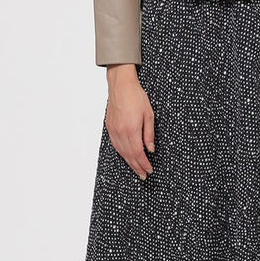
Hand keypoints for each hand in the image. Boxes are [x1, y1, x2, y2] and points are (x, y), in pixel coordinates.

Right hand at [104, 64, 154, 178]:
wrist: (121, 85)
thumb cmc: (136, 96)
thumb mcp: (149, 115)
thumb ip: (149, 134)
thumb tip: (150, 149)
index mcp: (132, 129)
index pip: (138, 153)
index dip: (144, 164)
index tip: (149, 170)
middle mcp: (121, 132)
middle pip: (129, 155)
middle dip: (137, 167)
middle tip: (143, 175)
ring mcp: (113, 130)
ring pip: (121, 151)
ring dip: (129, 162)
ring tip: (136, 169)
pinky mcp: (109, 127)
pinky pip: (115, 144)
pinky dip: (121, 153)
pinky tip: (126, 156)